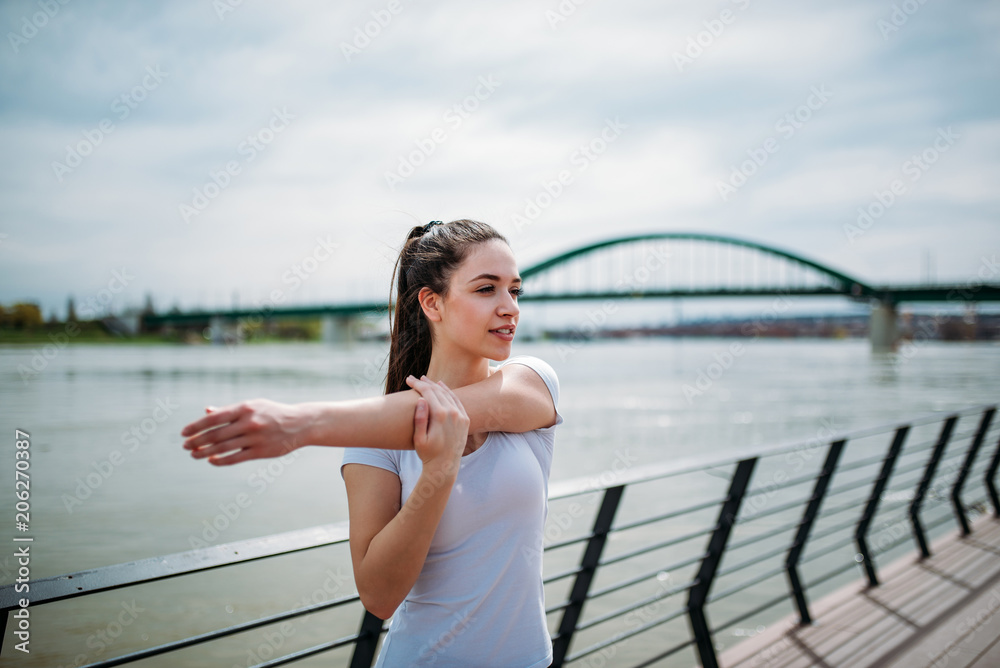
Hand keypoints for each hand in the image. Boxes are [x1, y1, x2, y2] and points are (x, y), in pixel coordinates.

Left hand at [181, 399, 306, 464]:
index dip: (196, 426)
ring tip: (194, 455)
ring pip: (223, 448)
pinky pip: (236, 458)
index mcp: (245, 408)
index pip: (214, 418)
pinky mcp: (261, 452)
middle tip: (185, 446)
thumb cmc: (272, 413)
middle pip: (215, 434)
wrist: (300, 424)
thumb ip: (229, 410)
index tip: (184, 433)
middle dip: (197, 441)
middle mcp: (249, 422)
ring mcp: (255, 438)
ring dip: (205, 452)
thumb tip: (206, 411)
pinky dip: (221, 460)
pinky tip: (211, 460)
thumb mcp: (253, 406)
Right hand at [407, 375, 468, 471]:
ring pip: (448, 394)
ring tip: (425, 380)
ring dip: (436, 386)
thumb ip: (420, 419)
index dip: (417, 384)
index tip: (408, 380)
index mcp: (440, 415)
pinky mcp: (465, 419)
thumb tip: (421, 400)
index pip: (428, 393)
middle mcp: (453, 413)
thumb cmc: (428, 454)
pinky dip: (449, 392)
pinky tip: (441, 387)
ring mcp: (461, 416)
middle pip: (438, 391)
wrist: (445, 466)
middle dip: (425, 383)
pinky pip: (457, 401)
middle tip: (414, 378)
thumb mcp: (419, 439)